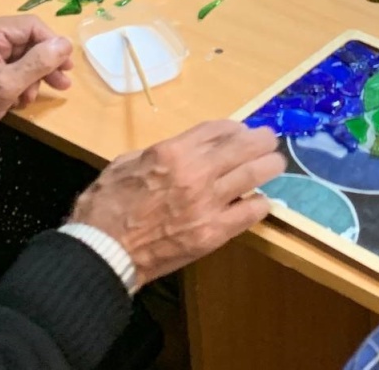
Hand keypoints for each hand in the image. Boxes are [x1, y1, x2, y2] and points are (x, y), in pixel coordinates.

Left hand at [0, 15, 72, 148]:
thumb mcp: (6, 86)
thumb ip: (38, 62)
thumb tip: (65, 44)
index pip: (31, 26)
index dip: (53, 45)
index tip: (66, 67)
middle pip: (26, 40)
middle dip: (43, 64)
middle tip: (61, 84)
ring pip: (19, 55)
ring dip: (31, 77)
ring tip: (30, 98)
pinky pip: (6, 65)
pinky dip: (17, 81)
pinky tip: (17, 100)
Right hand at [70, 120, 285, 287]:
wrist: (102, 251)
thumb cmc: (106, 205)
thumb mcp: (128, 162)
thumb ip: (159, 152)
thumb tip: (181, 150)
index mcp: (173, 151)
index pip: (217, 129)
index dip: (233, 127)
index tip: (241, 130)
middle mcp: (196, 172)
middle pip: (243, 146)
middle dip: (261, 140)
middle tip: (269, 140)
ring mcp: (207, 203)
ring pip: (253, 175)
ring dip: (270, 165)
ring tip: (276, 163)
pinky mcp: (213, 232)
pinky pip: (249, 212)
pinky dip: (260, 203)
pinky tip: (262, 201)